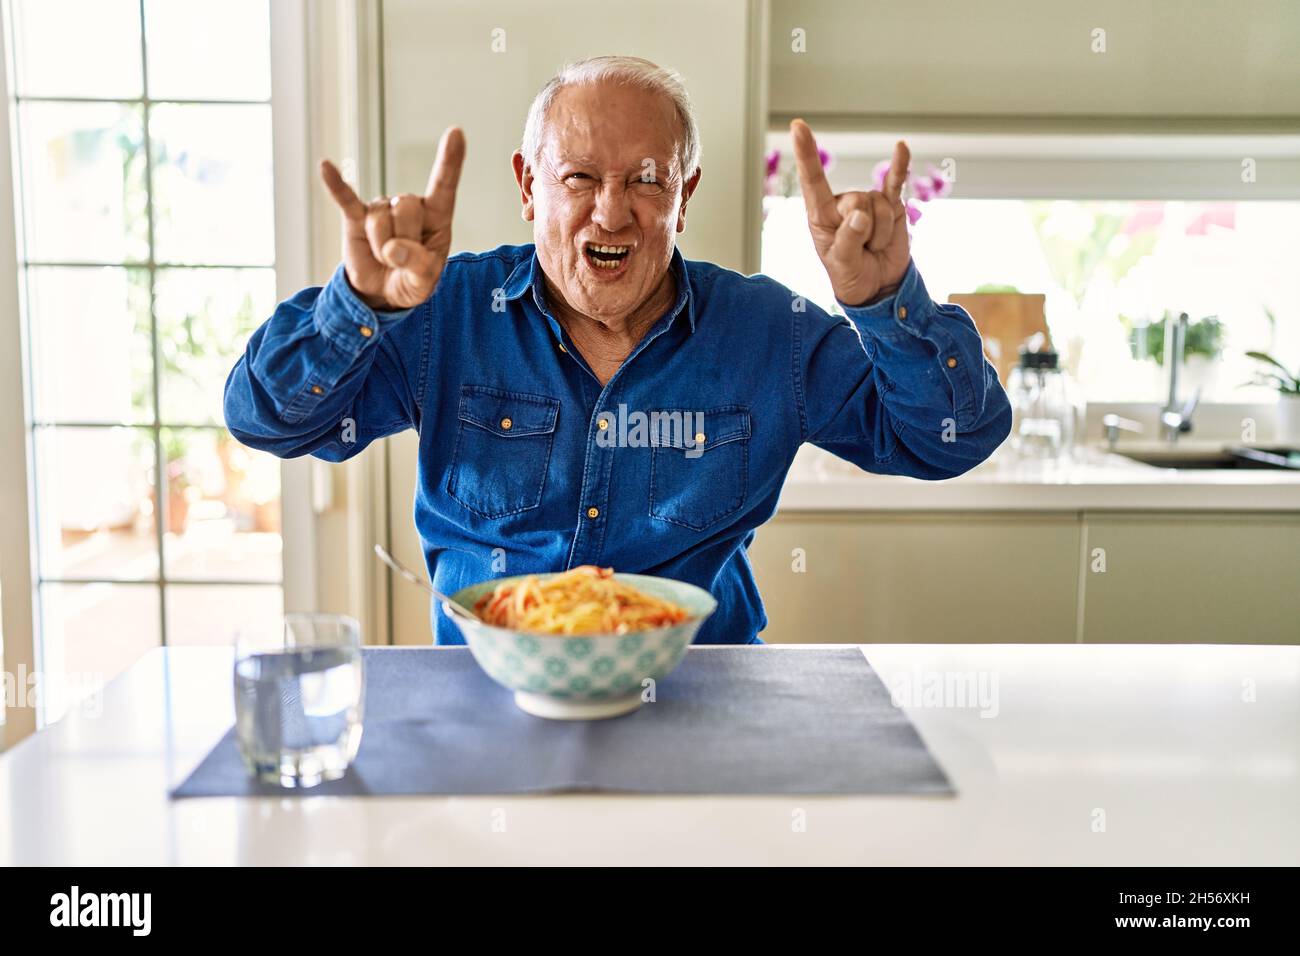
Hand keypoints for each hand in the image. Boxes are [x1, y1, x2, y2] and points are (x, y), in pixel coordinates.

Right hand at [319, 126, 465, 309]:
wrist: (381, 292)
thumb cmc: (411, 280)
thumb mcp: (425, 281)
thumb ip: (418, 265)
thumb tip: (393, 249)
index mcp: (436, 216)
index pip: (444, 185)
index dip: (449, 161)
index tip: (455, 133)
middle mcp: (408, 205)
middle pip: (407, 207)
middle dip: (404, 241)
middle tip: (401, 260)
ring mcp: (381, 208)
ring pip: (381, 220)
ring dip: (382, 248)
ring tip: (384, 258)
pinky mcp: (355, 216)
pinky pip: (346, 199)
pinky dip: (336, 185)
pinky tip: (325, 167)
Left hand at [791, 118, 910, 307]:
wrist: (878, 286)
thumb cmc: (851, 274)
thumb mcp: (842, 264)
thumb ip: (847, 241)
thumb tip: (860, 215)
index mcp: (820, 215)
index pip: (813, 180)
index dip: (807, 154)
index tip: (798, 126)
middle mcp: (842, 203)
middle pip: (857, 201)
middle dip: (864, 231)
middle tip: (862, 249)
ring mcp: (867, 202)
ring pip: (879, 206)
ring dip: (880, 233)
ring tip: (873, 246)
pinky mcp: (890, 204)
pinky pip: (895, 182)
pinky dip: (899, 166)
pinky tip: (901, 147)